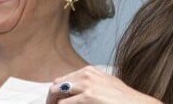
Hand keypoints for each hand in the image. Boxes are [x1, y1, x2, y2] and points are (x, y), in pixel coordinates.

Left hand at [46, 65, 162, 103]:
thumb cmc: (121, 99)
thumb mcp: (103, 84)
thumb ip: (88, 84)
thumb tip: (73, 92)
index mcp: (88, 71)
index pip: (62, 80)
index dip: (56, 94)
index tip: (55, 103)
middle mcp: (85, 75)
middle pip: (56, 86)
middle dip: (51, 99)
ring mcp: (85, 86)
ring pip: (56, 94)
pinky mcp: (86, 98)